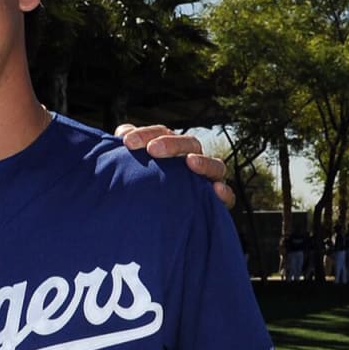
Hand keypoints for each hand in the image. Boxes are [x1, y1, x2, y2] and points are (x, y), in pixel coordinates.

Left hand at [115, 123, 235, 208]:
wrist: (147, 217)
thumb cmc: (136, 185)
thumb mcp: (128, 168)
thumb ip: (125, 151)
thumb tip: (123, 134)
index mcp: (169, 147)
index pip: (161, 133)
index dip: (146, 134)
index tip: (127, 142)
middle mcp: (189, 159)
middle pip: (189, 143)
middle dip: (171, 144)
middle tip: (152, 150)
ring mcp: (204, 178)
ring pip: (214, 165)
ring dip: (204, 162)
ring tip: (190, 163)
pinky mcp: (213, 200)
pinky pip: (226, 195)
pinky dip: (224, 192)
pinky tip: (216, 190)